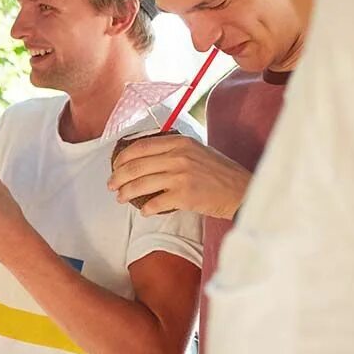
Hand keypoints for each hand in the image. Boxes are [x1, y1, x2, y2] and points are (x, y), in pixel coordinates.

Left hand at [109, 134, 250, 218]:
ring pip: (141, 185)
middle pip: (135, 166)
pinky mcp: (184, 196)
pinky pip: (155, 203)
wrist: (242, 191)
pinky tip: (144, 211)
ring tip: (121, 198)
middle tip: (111, 186)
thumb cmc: (219, 172)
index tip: (114, 167)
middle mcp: (178, 156)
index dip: (122, 158)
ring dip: (126, 193)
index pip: (140, 146)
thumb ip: (173, 150)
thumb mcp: (197, 151)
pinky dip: (145, 209)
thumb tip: (142, 156)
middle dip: (118, 177)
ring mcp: (180, 176)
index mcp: (179, 142)